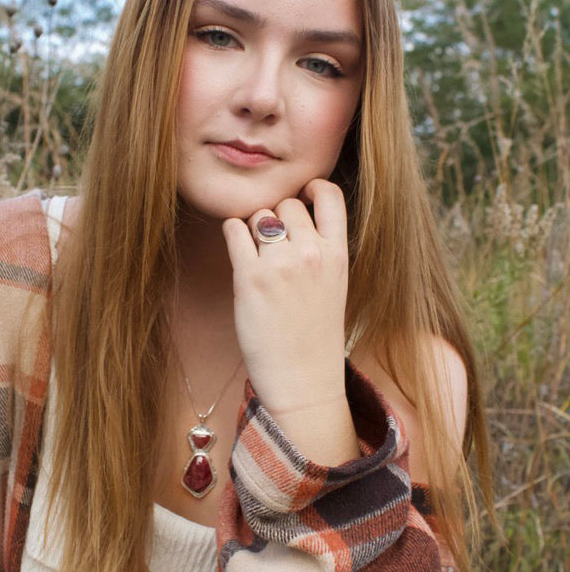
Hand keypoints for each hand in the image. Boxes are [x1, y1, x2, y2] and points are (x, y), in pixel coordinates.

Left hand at [223, 179, 357, 464]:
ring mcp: (280, 265)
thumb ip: (322, 250)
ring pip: (259, 214)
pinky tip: (238, 253)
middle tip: (272, 245)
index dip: (312, 189)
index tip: (302, 196)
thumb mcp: (335, 287)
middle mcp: (312, 254)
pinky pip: (234, 230)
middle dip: (276, 217)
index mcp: (338, 255)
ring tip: (256, 254)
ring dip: (253, 228)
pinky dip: (233, 235)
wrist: (304, 382)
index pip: (329, 195)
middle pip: (286, 204)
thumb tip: (296, 218)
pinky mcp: (249, 278)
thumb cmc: (315, 338)